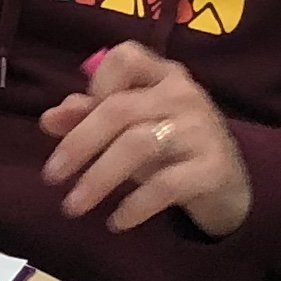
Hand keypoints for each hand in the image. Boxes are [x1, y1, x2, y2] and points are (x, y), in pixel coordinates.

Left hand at [40, 41, 252, 236]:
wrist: (231, 184)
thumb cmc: (171, 147)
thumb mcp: (133, 126)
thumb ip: (91, 115)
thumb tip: (49, 119)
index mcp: (163, 75)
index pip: (125, 57)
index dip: (95, 85)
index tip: (73, 119)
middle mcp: (184, 94)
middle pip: (119, 110)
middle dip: (78, 144)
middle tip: (50, 177)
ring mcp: (202, 129)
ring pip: (138, 145)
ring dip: (98, 179)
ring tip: (73, 206)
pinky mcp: (213, 168)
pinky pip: (165, 185)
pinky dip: (134, 206)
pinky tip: (116, 222)